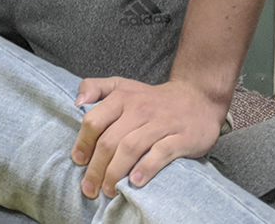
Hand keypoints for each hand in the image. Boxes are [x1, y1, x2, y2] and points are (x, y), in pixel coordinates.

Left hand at [71, 77, 226, 198]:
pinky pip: (161, 153)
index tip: (78, 161)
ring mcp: (161, 123)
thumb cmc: (151, 98)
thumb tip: (77, 103)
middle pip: (110, 141)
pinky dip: (146, 168)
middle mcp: (139, 109)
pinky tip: (135, 182)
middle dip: (96, 168)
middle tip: (89, 188)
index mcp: (121, 97)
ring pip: (131, 148)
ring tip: (108, 189)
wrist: (198, 98)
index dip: (83, 143)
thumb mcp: (121, 85)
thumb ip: (94, 87)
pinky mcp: (181, 137)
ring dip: (116, 172)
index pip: (94, 121)